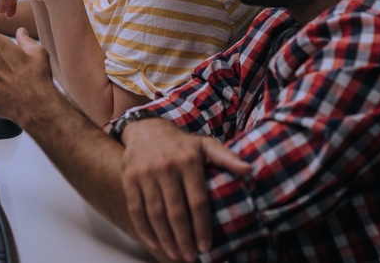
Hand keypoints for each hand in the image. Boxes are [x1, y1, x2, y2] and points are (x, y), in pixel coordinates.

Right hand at [120, 118, 252, 261]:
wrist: (146, 128)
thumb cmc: (181, 143)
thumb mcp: (205, 145)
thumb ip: (227, 158)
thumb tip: (250, 170)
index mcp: (188, 162)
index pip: (197, 201)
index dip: (202, 227)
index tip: (206, 246)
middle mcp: (166, 168)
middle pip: (176, 212)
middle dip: (184, 239)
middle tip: (191, 257)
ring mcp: (145, 173)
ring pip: (155, 213)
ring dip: (166, 238)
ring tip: (176, 254)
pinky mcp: (129, 178)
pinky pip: (135, 208)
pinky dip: (144, 228)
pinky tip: (154, 242)